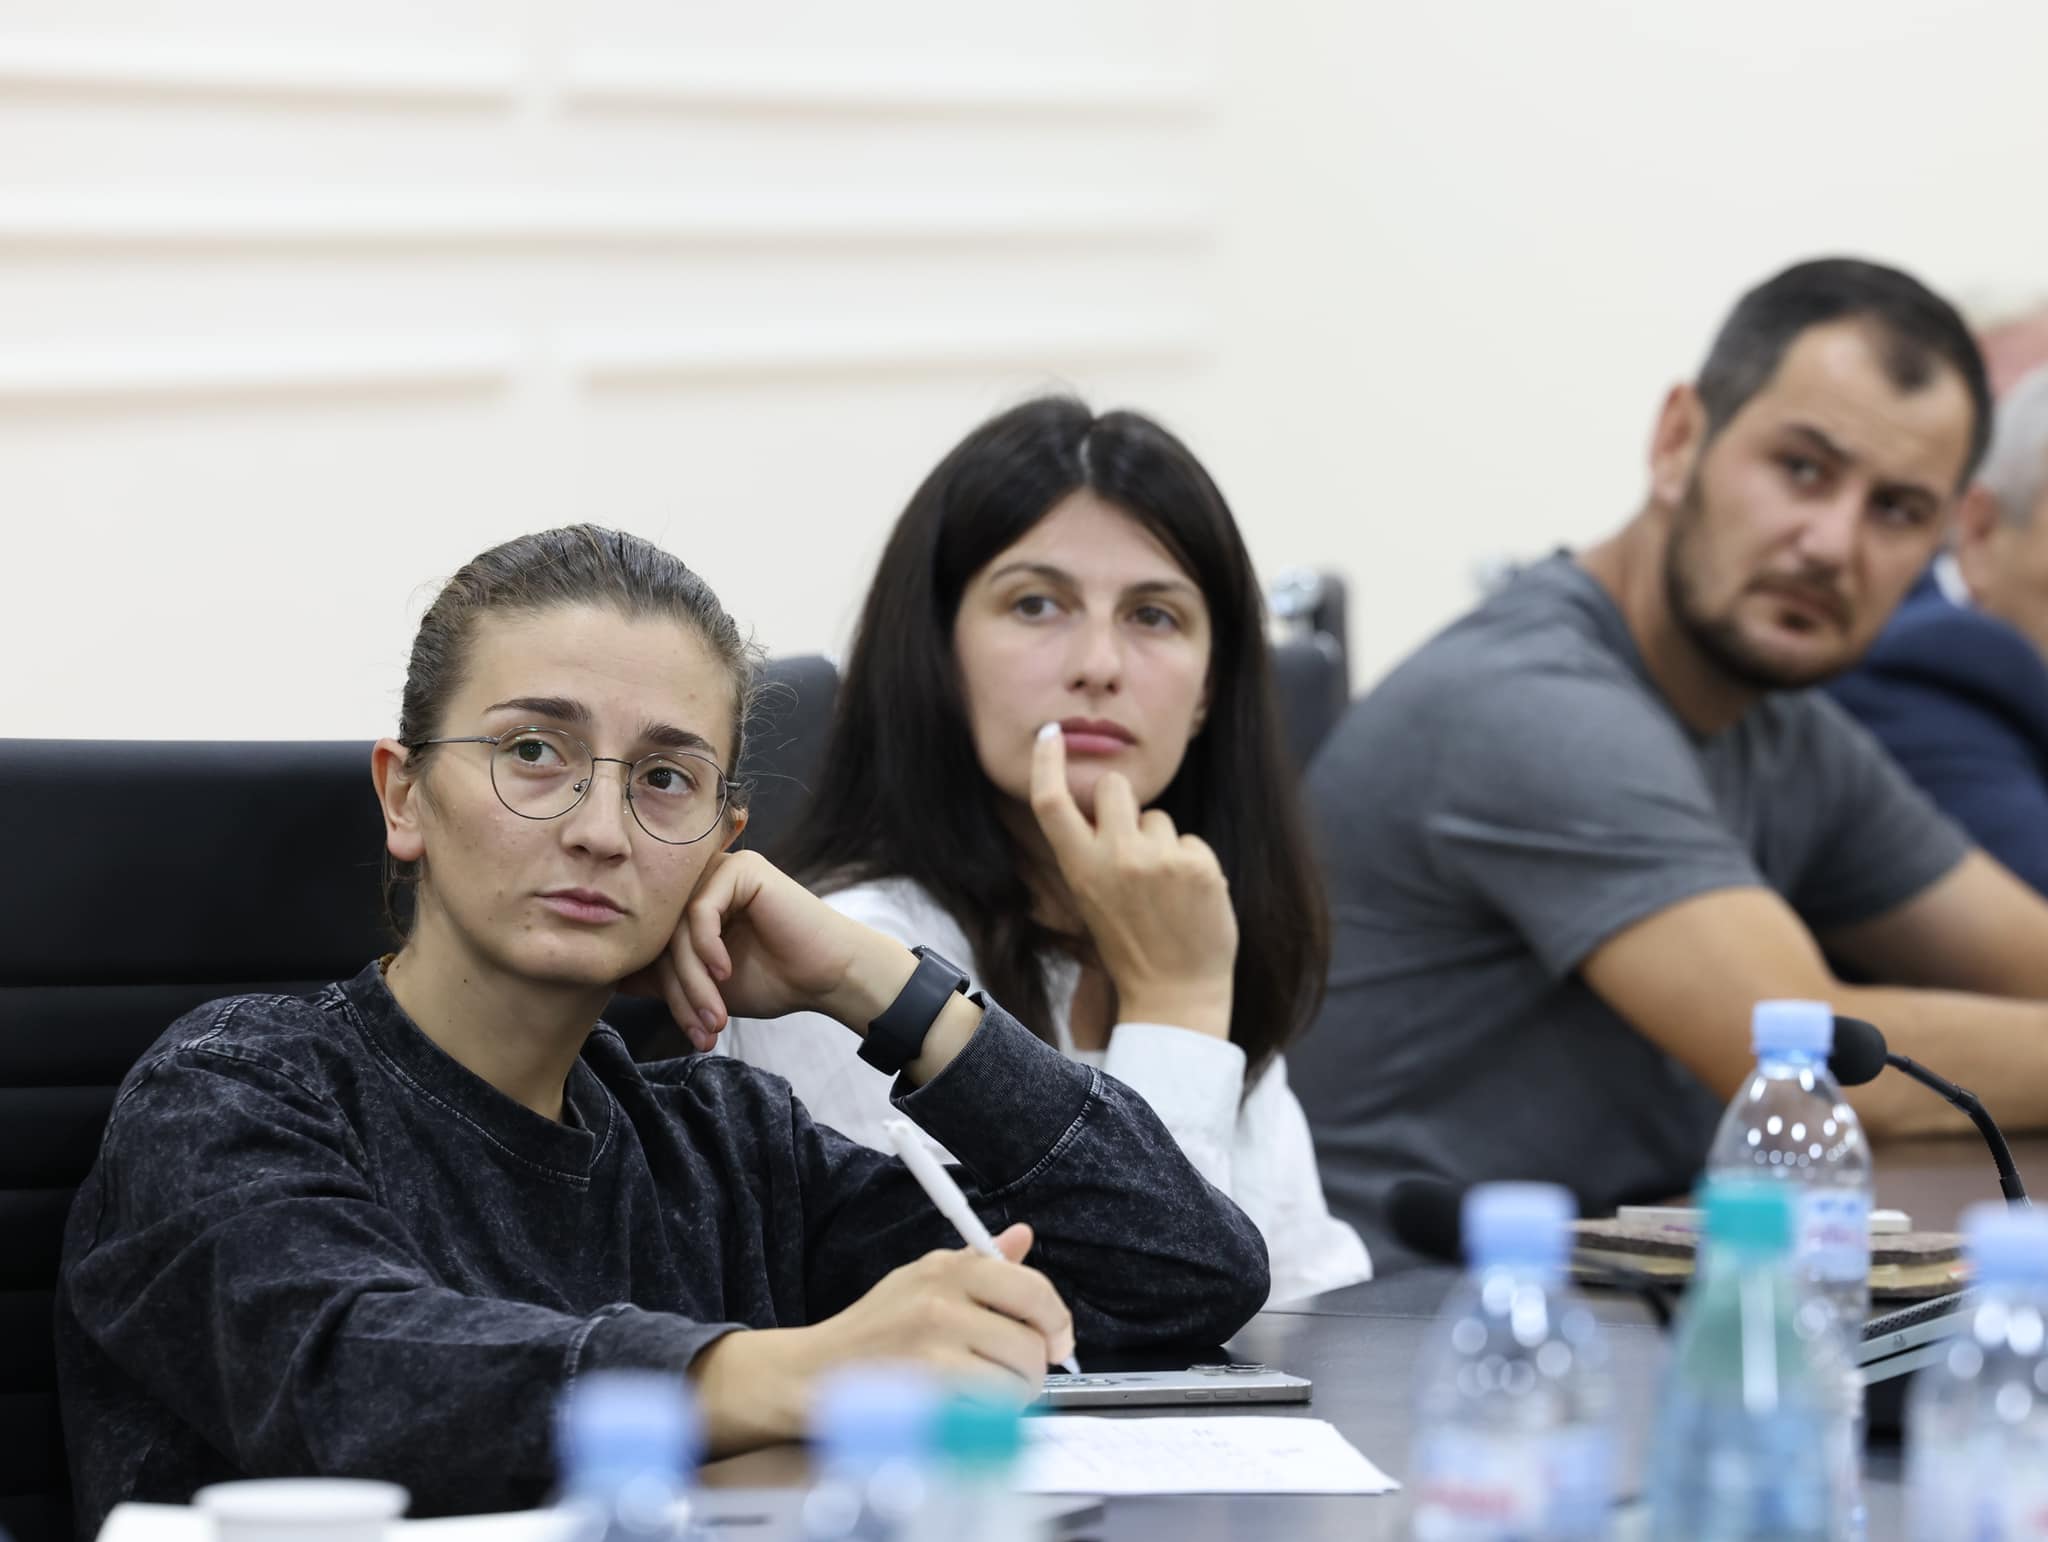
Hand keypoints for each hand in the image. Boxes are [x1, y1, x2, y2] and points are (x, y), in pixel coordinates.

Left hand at [620, 849, 903, 1050]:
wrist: (829, 976)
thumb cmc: (774, 979)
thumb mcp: (705, 986)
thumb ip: (662, 977)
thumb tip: (611, 979)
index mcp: (689, 904)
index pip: (654, 945)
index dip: (666, 993)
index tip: (691, 1033)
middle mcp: (700, 881)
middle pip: (662, 938)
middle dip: (681, 994)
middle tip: (702, 1032)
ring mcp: (720, 870)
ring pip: (679, 930)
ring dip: (695, 982)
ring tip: (716, 1017)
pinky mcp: (741, 869)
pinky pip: (702, 912)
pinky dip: (709, 950)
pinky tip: (727, 974)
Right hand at [688, 1224, 1073, 1453]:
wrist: (813, 1374)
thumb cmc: (874, 1330)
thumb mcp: (922, 1279)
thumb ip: (979, 1264)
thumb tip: (1022, 1238)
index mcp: (948, 1269)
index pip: (1032, 1289)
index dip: (1057, 1321)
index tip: (1058, 1340)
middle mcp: (941, 1302)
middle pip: (1031, 1344)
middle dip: (1033, 1370)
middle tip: (1014, 1377)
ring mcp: (931, 1349)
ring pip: (1016, 1385)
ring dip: (1010, 1401)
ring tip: (980, 1395)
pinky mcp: (923, 1396)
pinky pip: (987, 1416)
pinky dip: (984, 1423)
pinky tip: (960, 1412)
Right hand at [1030, 724, 1237, 1036]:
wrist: (1175, 993)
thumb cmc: (1132, 944)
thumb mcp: (1093, 898)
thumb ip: (1092, 851)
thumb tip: (1095, 802)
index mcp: (1080, 869)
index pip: (1051, 803)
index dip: (1046, 763)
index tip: (1050, 734)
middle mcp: (1114, 858)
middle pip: (1114, 787)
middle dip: (1124, 801)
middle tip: (1132, 841)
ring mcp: (1157, 860)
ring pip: (1158, 816)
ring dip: (1162, 842)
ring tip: (1164, 889)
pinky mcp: (1196, 866)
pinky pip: (1191, 840)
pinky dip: (1193, 864)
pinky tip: (1189, 899)